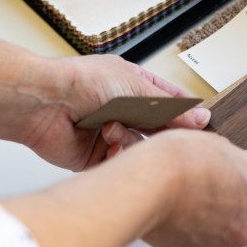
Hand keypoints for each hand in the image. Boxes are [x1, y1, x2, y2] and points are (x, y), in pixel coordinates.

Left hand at [22, 54, 209, 170]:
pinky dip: (117, 155)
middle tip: (167, 137)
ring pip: (141, 149)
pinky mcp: (97, 158)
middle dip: (160, 133)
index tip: (203, 127)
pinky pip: (120, 163)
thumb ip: (170, 109)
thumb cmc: (81, 83)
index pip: (171, 102)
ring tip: (114, 129)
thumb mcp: (136, 89)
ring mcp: (110, 134)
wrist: (43, 103)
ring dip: (130, 140)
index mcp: (133, 87)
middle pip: (158, 129)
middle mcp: (123, 110)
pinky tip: (106, 143)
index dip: (186, 114)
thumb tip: (201, 118)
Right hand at [132, 129, 246, 246]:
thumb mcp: (220, 146)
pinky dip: (206, 228)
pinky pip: (212, 241)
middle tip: (229, 179)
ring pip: (238, 229)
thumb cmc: (179, 163)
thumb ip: (243, 161)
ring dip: (228, 214)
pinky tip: (188, 208)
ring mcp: (226, 244)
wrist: (144, 189)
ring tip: (201, 193)